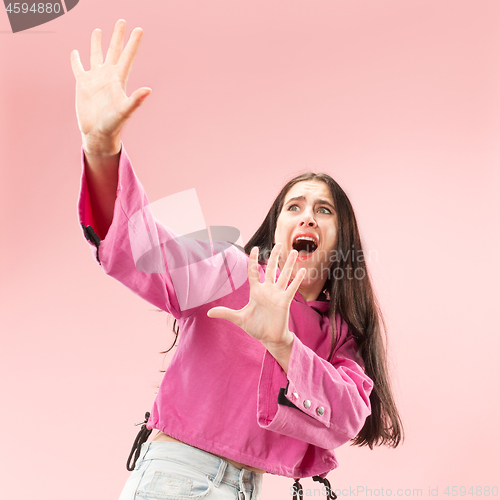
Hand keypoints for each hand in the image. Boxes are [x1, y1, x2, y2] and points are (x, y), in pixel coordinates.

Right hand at [70, 19, 151, 154]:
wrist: (98, 133)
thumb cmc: (113, 124)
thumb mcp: (125, 111)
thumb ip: (136, 100)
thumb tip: (149, 90)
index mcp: (119, 79)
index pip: (128, 56)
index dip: (133, 43)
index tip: (139, 29)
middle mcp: (108, 76)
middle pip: (114, 51)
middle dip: (118, 36)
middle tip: (122, 21)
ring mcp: (95, 79)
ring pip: (96, 55)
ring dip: (97, 43)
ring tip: (98, 30)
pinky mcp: (83, 85)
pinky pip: (78, 68)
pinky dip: (76, 60)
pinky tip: (75, 52)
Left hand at [207, 244, 305, 370]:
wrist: (269, 338)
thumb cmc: (255, 328)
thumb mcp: (239, 319)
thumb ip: (226, 313)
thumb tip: (209, 313)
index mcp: (256, 291)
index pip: (253, 272)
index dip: (254, 260)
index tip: (255, 248)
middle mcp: (267, 290)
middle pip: (271, 269)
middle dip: (274, 257)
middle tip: (278, 244)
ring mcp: (277, 294)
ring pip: (284, 275)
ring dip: (289, 264)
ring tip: (294, 251)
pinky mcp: (285, 301)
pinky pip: (292, 288)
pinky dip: (297, 279)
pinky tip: (302, 270)